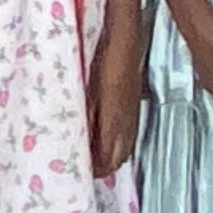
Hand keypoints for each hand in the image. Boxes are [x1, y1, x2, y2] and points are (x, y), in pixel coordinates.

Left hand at [87, 25, 146, 178]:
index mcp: (114, 121)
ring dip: (112, 157)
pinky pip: (129, 134)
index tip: (81, 174)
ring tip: (94, 158)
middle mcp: (126, 122)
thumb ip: (86, 117)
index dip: (96, 170)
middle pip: (119, 158)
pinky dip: (118, 143)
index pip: (108, 159)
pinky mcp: (133, 104)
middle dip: (104, 167)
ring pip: (126, 147)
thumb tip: (79, 140)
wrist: (126, 38)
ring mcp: (132, 113)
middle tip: (86, 169)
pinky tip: (107, 137)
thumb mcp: (88, 89)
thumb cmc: (103, 60)